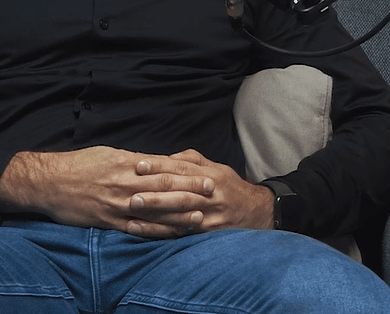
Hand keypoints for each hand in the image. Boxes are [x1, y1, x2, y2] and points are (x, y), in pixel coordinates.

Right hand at [0, 146, 214, 237]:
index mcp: (126, 163)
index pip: (161, 168)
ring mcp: (118, 204)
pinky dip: (157, 232)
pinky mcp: (109, 221)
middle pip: (163, 188)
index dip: (185, 172)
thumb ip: (132, 159)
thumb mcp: (107, 153)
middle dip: (189, 190)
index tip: (204, 173)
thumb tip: (154, 162)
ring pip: (155, 210)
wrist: (50, 182)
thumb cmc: (79, 164)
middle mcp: (125, 183)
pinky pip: (138, 229)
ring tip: (201, 215)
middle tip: (212, 191)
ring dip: (179, 214)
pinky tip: (172, 234)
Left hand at [128, 148, 274, 235]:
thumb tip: (167, 157)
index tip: (139, 165)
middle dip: (153, 191)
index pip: (180, 168)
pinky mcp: (206, 233)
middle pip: (178, 191)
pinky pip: (180, 232)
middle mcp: (208, 194)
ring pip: (177, 212)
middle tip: (131, 191)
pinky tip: (144, 229)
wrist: (258, 213)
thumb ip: (192, 160)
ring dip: (154, 211)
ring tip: (133, 209)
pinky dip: (160, 230)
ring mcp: (208, 215)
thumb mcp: (217, 167)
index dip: (159, 166)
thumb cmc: (231, 187)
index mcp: (209, 174)